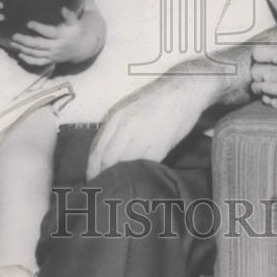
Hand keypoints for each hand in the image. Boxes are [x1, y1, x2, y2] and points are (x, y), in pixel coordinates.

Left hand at [10, 8, 98, 65]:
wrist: (81, 48)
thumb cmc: (76, 32)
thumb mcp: (75, 23)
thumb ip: (70, 16)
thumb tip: (63, 8)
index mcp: (61, 36)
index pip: (49, 32)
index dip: (38, 28)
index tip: (28, 23)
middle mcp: (56, 47)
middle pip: (38, 45)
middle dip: (24, 41)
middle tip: (14, 36)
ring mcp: (52, 55)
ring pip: (35, 54)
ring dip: (23, 49)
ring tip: (13, 43)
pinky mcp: (50, 61)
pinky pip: (38, 62)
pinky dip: (28, 60)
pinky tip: (20, 54)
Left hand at [86, 70, 215, 180]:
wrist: (184, 88)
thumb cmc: (156, 100)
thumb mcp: (129, 108)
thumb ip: (116, 128)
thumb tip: (106, 154)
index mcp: (115, 116)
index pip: (97, 149)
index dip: (92, 168)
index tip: (93, 179)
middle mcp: (125, 125)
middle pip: (107, 159)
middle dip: (103, 176)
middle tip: (106, 188)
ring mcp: (143, 134)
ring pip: (125, 164)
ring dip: (122, 176)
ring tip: (122, 185)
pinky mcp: (161, 142)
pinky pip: (146, 164)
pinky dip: (142, 172)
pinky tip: (142, 177)